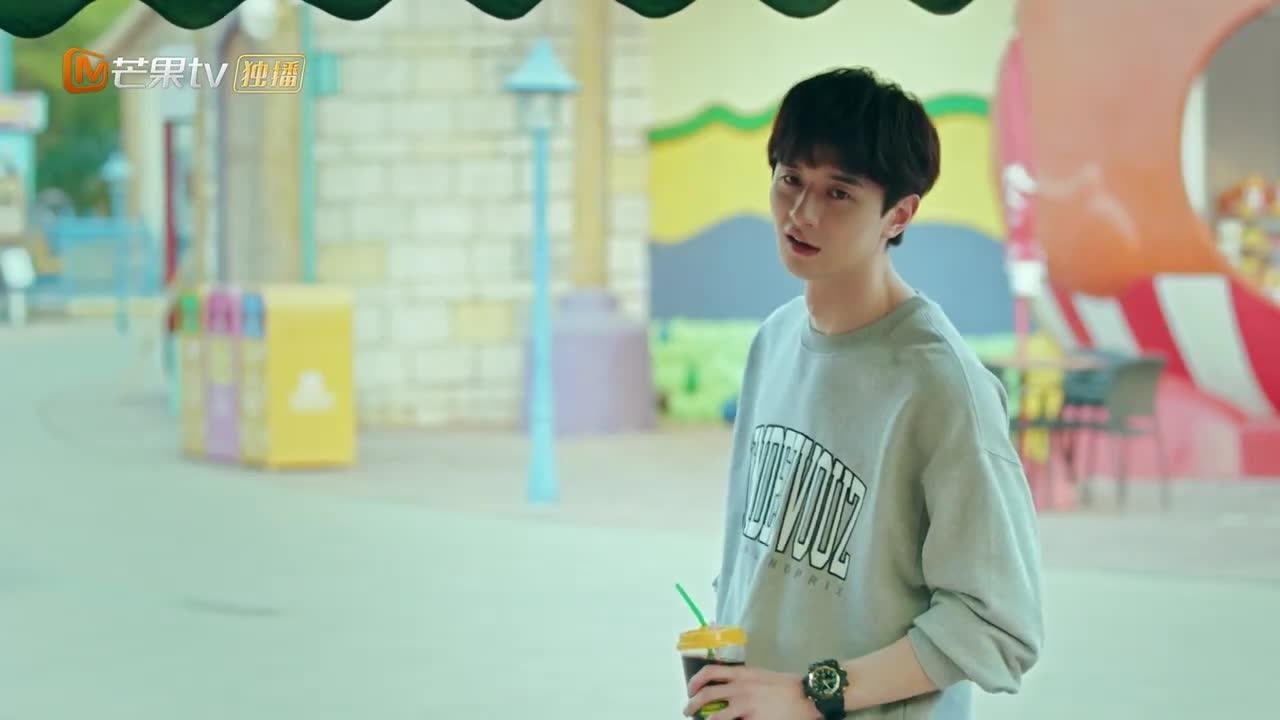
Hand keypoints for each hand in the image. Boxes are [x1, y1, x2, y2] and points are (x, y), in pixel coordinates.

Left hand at [683, 663, 819, 719]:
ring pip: (717, 717)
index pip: (711, 672)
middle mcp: (741, 688)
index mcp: (743, 674)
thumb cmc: (786, 686)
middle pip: (708, 694)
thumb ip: (743, 681)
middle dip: (693, 704)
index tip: (690, 689)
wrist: (808, 696)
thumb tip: (725, 690)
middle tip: (688, 710)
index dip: (696, 681)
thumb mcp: (761, 677)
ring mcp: (747, 707)